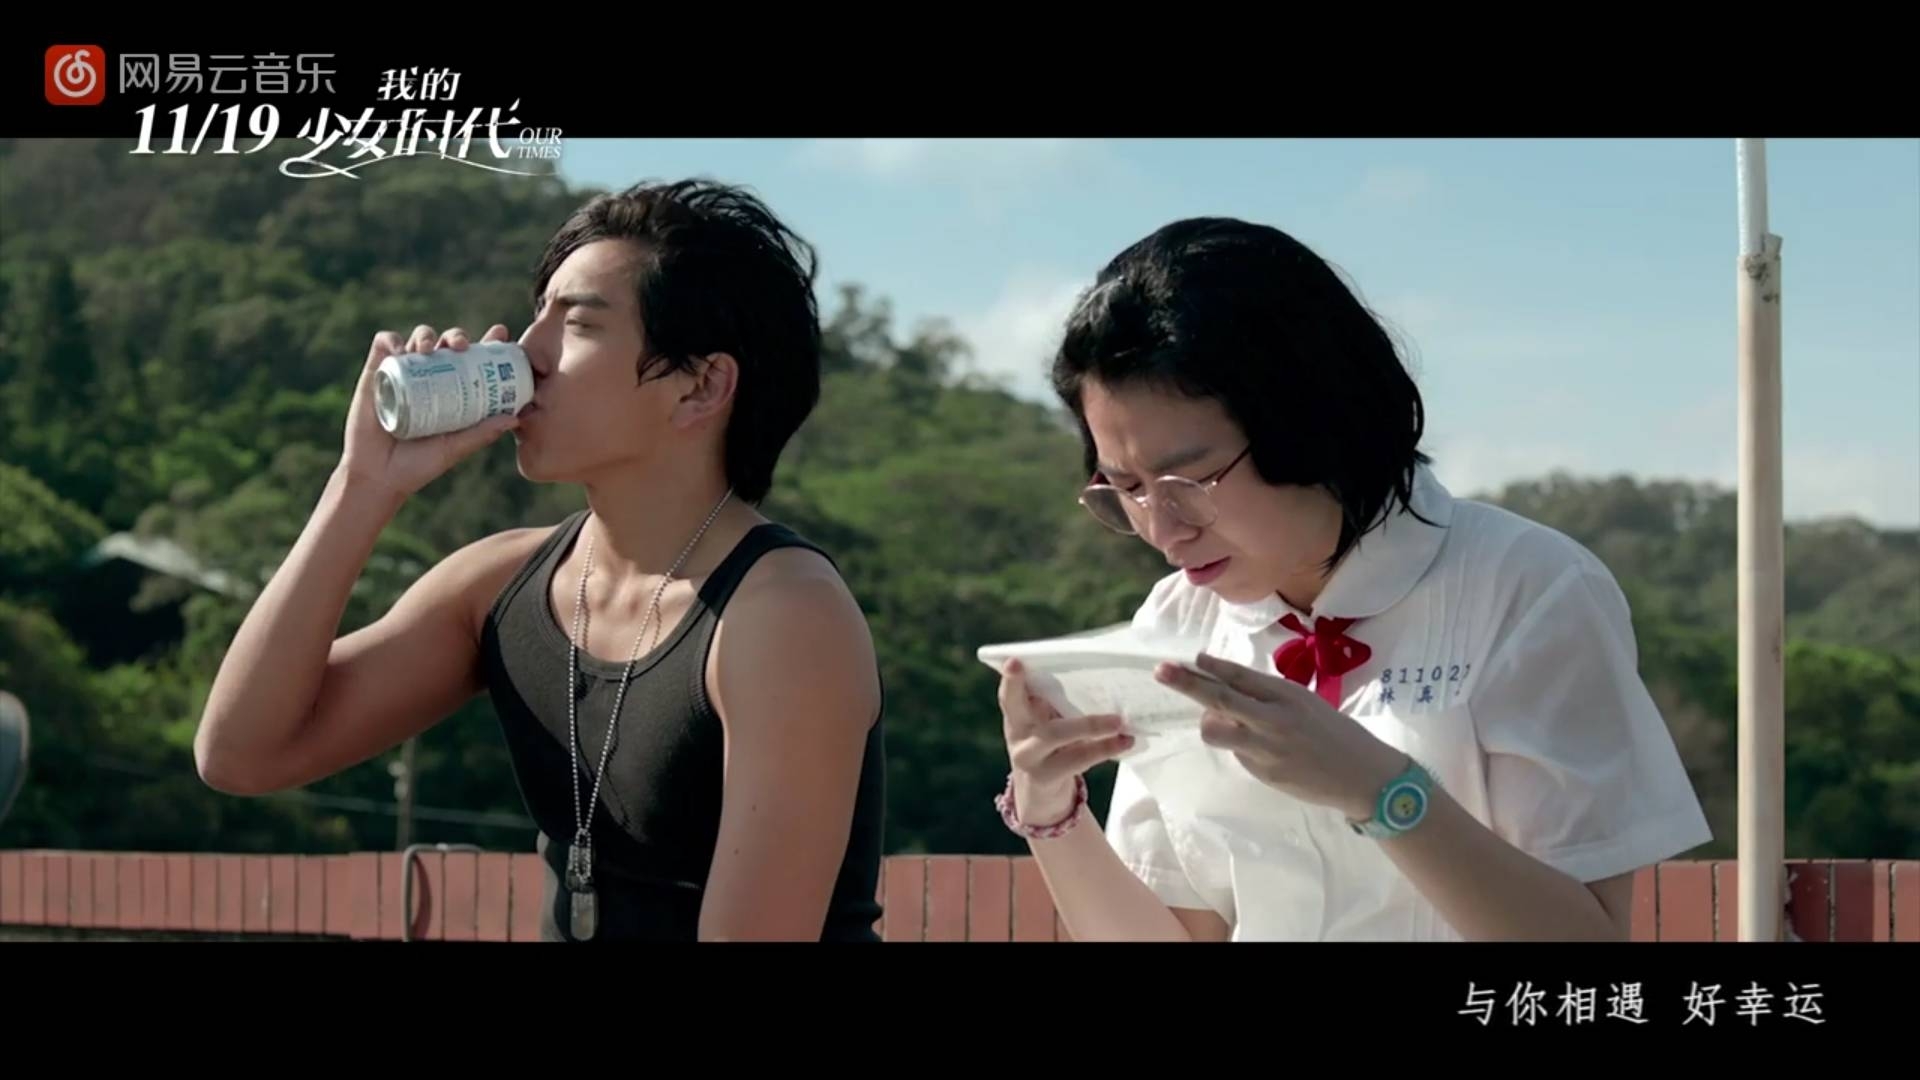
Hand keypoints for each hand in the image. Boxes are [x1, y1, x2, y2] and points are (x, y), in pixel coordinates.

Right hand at [337, 324, 520, 499]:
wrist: (378, 476)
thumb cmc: (419, 465)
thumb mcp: (455, 448)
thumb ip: (481, 433)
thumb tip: (516, 418)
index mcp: (453, 390)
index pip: (473, 359)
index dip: (488, 343)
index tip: (501, 333)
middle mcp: (430, 377)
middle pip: (446, 343)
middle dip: (457, 336)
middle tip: (462, 346)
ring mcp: (403, 373)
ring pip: (417, 339)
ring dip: (426, 335)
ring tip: (428, 349)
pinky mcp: (375, 374)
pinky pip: (383, 345)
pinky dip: (391, 339)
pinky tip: (399, 350)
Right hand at [998, 659, 1133, 822]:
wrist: (1040, 798)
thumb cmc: (1049, 748)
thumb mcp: (1044, 725)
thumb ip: (1055, 705)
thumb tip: (1099, 678)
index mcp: (1016, 714)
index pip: (1010, 691)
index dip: (1011, 678)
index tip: (1015, 661)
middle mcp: (1016, 732)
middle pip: (1016, 706)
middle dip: (1021, 687)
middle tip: (1030, 672)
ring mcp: (1027, 755)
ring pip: (1056, 734)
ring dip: (1090, 725)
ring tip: (1118, 721)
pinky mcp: (1046, 776)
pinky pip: (1077, 759)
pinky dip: (1104, 748)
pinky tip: (1125, 741)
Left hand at [1154, 653, 1406, 820]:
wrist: (1363, 774)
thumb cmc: (1334, 733)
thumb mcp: (1304, 703)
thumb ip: (1269, 696)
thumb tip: (1228, 686)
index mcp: (1286, 694)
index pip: (1240, 676)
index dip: (1212, 667)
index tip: (1192, 658)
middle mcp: (1273, 717)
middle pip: (1219, 698)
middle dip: (1187, 683)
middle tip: (1161, 671)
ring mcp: (1266, 747)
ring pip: (1216, 731)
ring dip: (1208, 724)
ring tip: (1217, 723)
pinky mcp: (1263, 771)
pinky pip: (1237, 753)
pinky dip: (1239, 747)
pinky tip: (1263, 751)